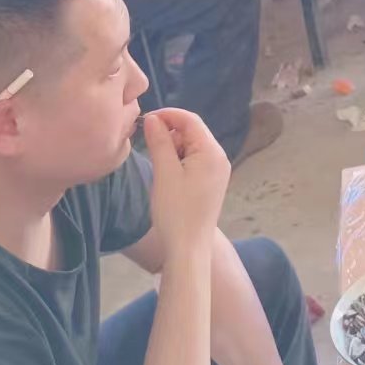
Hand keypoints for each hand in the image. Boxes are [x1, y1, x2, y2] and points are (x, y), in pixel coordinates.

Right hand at [140, 108, 229, 247]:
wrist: (188, 249)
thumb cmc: (175, 211)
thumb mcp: (164, 172)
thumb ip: (160, 141)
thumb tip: (153, 118)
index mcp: (212, 152)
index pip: (191, 120)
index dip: (168, 115)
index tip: (145, 119)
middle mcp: (220, 158)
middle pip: (193, 132)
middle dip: (170, 132)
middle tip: (148, 145)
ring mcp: (217, 172)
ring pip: (192, 147)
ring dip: (173, 147)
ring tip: (157, 165)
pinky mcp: (211, 183)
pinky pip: (194, 161)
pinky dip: (178, 160)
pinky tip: (166, 174)